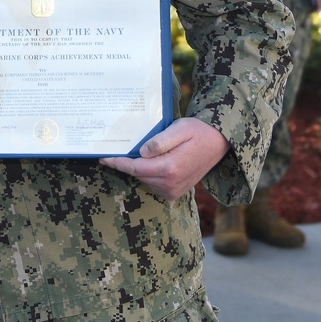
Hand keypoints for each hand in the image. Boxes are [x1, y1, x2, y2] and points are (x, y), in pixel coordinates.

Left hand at [100, 118, 228, 200]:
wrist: (217, 143)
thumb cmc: (197, 132)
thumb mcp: (179, 129)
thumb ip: (160, 141)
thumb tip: (142, 152)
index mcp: (170, 168)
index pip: (135, 168)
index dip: (117, 163)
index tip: (103, 158)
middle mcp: (171, 183)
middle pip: (138, 174)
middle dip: (125, 164)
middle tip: (114, 150)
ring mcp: (174, 190)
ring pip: (144, 180)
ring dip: (136, 168)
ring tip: (131, 153)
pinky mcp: (176, 192)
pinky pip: (153, 184)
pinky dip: (146, 174)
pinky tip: (147, 161)